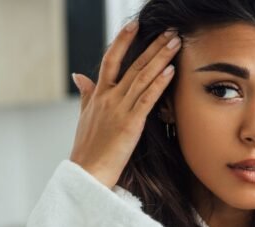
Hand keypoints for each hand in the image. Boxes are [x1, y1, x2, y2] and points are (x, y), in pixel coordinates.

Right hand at [69, 21, 180, 187]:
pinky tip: (170, 71)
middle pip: (133, 64)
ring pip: (142, 77)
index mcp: (98, 95)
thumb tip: (78, 76)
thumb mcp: (84, 116)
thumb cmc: (87, 149)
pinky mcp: (130, 124)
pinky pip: (146, 99)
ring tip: (176, 43)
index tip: (134, 25)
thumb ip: (85, 94)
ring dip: (161, 58)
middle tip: (170, 31)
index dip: (122, 40)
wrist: (86, 172)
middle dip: (153, 46)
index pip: (111, 60)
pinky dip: (159, 84)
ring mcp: (119, 110)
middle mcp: (109, 98)